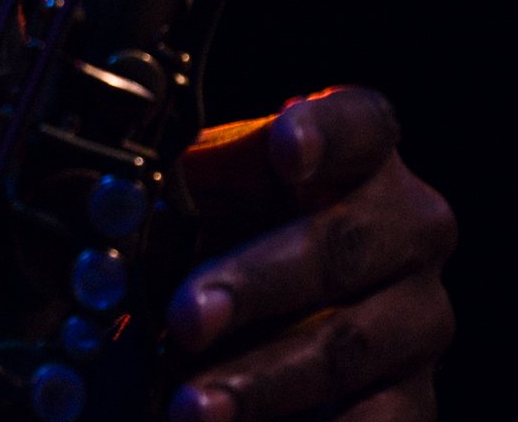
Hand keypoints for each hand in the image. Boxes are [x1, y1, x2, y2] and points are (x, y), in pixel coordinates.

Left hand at [167, 87, 454, 420]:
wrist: (291, 310)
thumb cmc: (239, 222)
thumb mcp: (209, 189)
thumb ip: (176, 182)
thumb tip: (97, 194)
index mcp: (363, 152)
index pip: (359, 123)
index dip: (325, 131)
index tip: (283, 148)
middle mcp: (409, 226)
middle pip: (341, 245)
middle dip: (256, 285)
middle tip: (186, 318)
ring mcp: (420, 315)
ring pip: (347, 347)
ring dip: (262, 381)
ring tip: (189, 407)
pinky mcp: (416, 396)